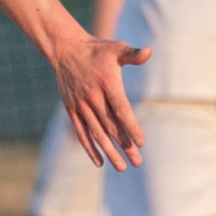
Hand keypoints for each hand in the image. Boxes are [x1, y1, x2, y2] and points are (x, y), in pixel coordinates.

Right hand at [55, 32, 147, 169]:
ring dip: (109, 151)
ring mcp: (81, 105)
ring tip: (122, 166)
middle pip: (111, 126)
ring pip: (96, 133)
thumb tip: (149, 52)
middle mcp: (93, 96)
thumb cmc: (97, 50)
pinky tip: (100, 162)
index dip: (131, 127)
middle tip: (138, 161)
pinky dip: (90, 148)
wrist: (66, 49)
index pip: (121, 109)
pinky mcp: (71, 110)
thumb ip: (133, 54)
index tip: (141, 142)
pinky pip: (81, 132)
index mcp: (107, 83)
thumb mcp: (116, 48)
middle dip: (125, 145)